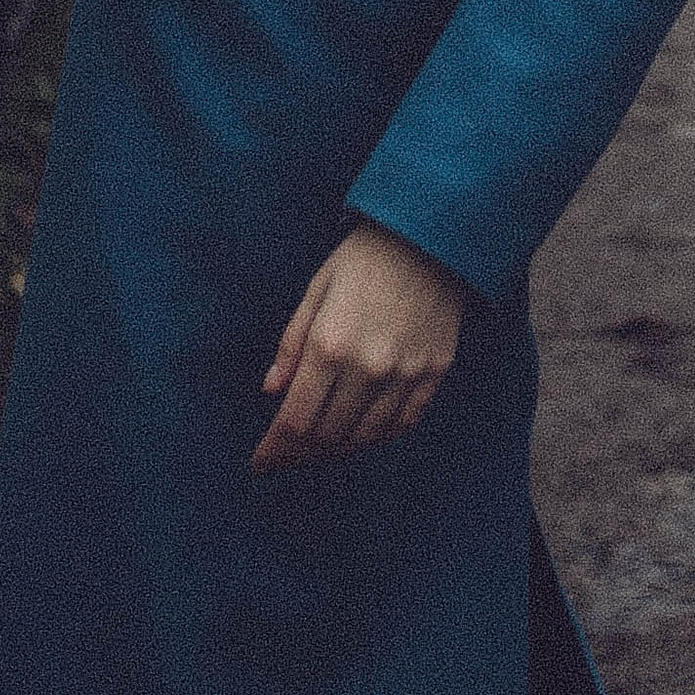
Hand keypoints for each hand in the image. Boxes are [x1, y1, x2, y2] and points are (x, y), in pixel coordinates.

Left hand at [252, 222, 464, 470]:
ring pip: (364, 437)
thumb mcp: (318, 288)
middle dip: (299, 454)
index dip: (273, 449)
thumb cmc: (367, 256)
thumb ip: (292, 343)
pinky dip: (377, 437)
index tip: (260, 462)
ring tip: (318, 450)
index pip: (295, 420)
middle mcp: (368, 367)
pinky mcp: (434, 372)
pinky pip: (403, 423)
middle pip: (327, 436)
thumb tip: (271, 390)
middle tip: (285, 457)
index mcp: (330, 344)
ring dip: (336, 449)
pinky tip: (361, 434)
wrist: (432, 233)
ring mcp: (405, 373)